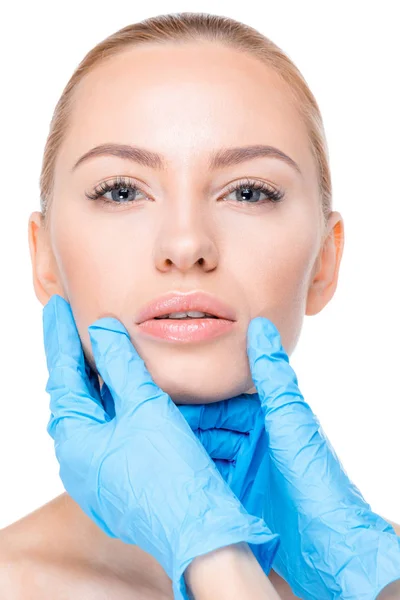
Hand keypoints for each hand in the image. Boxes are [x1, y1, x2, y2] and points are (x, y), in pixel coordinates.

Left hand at [42, 295, 280, 599]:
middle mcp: (79, 456)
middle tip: (74, 320)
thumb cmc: (171, 474)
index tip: (55, 305)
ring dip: (99, 378)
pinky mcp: (121, 475)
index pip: (62, 375)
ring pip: (94, 411)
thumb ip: (121, 366)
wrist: (200, 533)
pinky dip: (118, 402)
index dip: (60, 336)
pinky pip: (113, 428)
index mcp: (75, 439)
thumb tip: (103, 329)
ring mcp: (99, 469)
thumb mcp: (146, 409)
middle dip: (76, 355)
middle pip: (74, 393)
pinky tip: (129, 386)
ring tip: (101, 346)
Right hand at [182, 317, 399, 598]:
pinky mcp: (242, 497)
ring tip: (158, 451)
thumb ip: (273, 374)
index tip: (167, 398)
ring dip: (187, 452)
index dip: (198, 401)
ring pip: (208, 453)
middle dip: (187, 428)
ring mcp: (250, 470)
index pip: (226, 402)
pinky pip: (211, 479)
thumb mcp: (289, 419)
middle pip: (213, 428)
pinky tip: (174, 474)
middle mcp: (259, 441)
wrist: (331, 542)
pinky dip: (194, 476)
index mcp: (272, 418)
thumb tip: (261, 325)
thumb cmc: (314, 476)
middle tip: (153, 427)